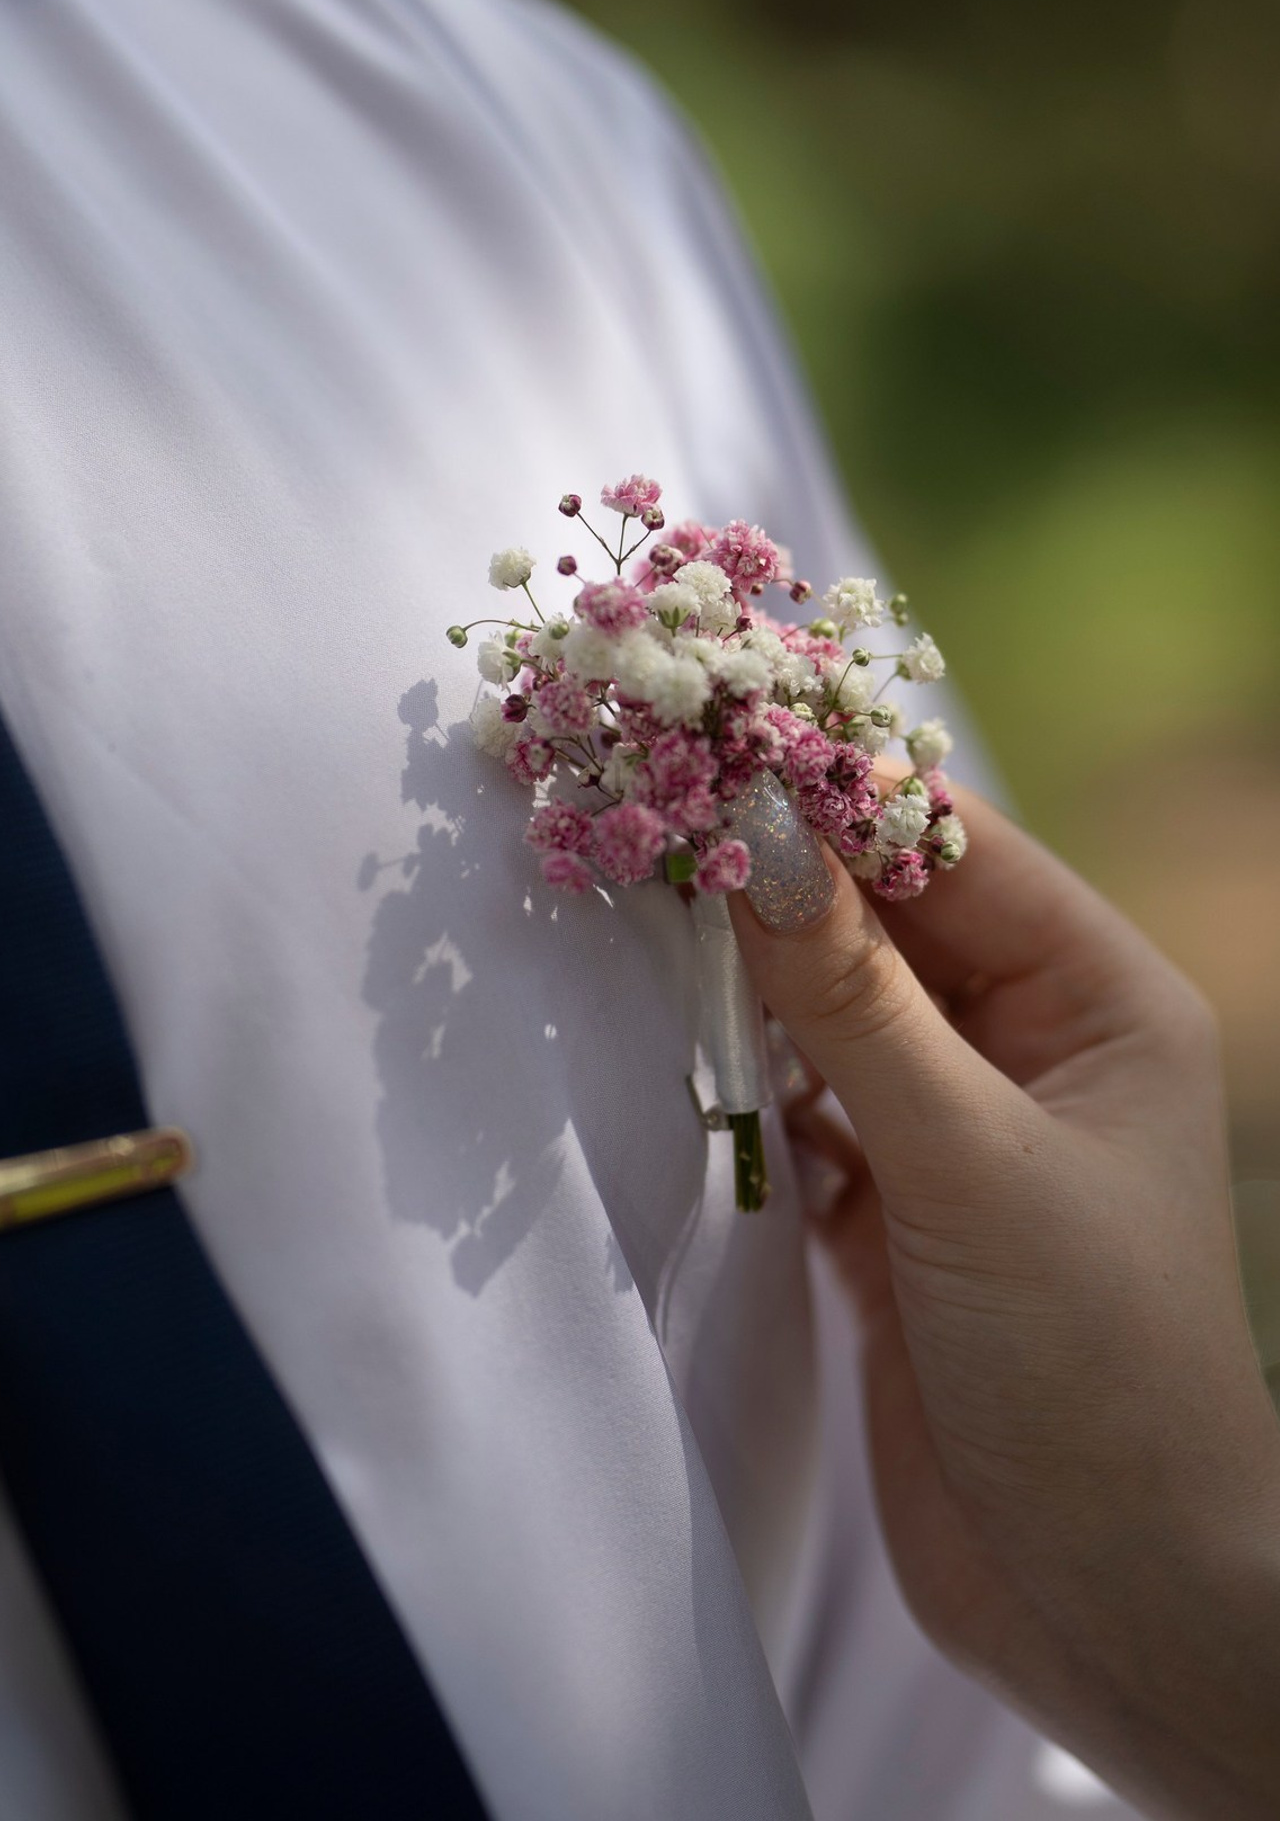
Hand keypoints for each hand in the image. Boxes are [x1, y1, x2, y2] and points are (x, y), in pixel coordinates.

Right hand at [730, 783, 1279, 1818]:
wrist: (1107, 1597)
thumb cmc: (1089, 1363)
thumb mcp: (973, 1163)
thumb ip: (856, 1004)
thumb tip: (758, 831)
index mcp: (1099, 1000)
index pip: (952, 850)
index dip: (833, 786)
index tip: (709, 728)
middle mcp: (1034, 1046)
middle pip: (886, 920)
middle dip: (773, 871)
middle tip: (640, 798)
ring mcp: (959, 1130)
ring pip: (837, 1010)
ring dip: (748, 969)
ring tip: (632, 893)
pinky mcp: (894, 1211)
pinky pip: (809, 1103)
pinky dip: (747, 1076)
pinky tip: (679, 1040)